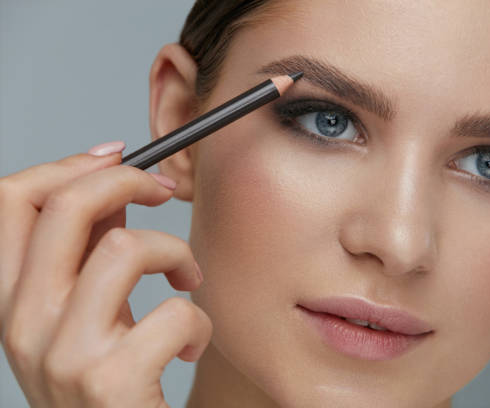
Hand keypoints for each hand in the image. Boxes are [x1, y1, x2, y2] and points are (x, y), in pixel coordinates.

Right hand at [0, 143, 211, 406]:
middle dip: (128, 179)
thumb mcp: (86, 315)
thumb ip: (92, 252)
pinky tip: (190, 346)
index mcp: (13, 302)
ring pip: (127, 247)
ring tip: (188, 281)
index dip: (69, 163)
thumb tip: (114, 186)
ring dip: (177, 254)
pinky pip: (175, 312)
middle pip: (64, 206)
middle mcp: (24, 325)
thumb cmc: (113, 388)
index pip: (10, 200)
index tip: (119, 155)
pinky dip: (199, 322)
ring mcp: (64, 355)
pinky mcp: (112, 382)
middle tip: (166, 190)